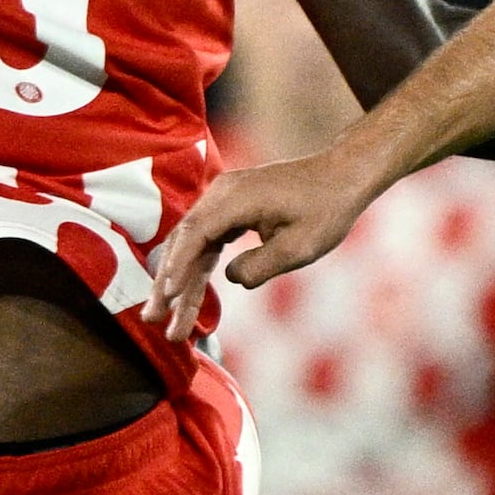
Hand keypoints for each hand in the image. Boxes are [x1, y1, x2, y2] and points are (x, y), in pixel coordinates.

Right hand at [153, 136, 392, 337]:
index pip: (195, 236)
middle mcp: (222, 193)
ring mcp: (224, 198)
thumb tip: (230, 277)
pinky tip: (185, 294)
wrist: (341, 176)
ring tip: (165, 316)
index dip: (178, 269)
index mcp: (236, 199)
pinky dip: (195, 265)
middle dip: (167, 281)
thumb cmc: (325, 210)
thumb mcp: (299, 248)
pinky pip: (206, 238)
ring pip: (192, 241)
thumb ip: (260, 266)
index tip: (166, 297)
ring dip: (178, 278)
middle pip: (185, 239)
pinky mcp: (231, 208)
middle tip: (152, 318)